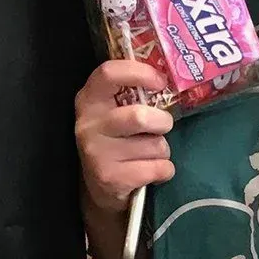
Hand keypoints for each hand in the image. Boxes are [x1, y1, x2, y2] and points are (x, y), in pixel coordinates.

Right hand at [74, 59, 174, 212]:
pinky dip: (165, 170)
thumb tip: (169, 75)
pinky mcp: (110, 178)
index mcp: (89, 99)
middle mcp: (88, 124)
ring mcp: (97, 152)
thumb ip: (133, 93)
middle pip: (139, 117)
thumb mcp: (114, 111)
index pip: (109, 73)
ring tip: (150, 153)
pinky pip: (157, 168)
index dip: (140, 73)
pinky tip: (152, 170)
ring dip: (162, 149)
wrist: (100, 186)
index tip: (160, 81)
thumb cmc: (116, 139)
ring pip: (154, 145)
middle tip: (162, 126)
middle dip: (162, 122)